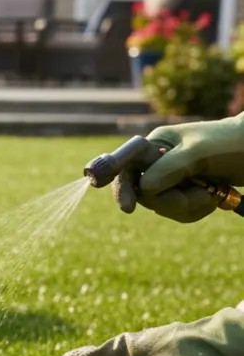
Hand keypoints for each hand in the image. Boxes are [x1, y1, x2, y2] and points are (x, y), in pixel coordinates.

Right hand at [111, 113, 243, 221]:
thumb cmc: (232, 143)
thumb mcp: (200, 153)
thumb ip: (169, 168)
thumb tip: (143, 189)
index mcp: (156, 145)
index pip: (126, 168)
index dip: (123, 188)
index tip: (128, 208)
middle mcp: (158, 162)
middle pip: (145, 194)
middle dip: (172, 201)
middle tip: (201, 194)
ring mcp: (172, 178)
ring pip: (162, 206)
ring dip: (189, 206)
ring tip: (212, 193)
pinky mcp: (185, 192)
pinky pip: (177, 212)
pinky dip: (196, 210)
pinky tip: (212, 199)